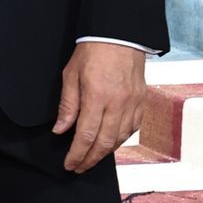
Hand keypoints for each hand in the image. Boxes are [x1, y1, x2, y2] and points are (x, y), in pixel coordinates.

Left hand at [52, 41, 146, 173]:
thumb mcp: (71, 75)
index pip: (86, 135)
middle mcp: (118, 103)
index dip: (77, 154)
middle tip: (79, 167)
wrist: (120, 34)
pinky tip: (111, 142)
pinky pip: (133, 128)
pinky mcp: (142, 101)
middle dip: (90, 159)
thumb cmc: (93, 51)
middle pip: (104, 142)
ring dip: (105, 152)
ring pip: (120, 138)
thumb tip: (60, 130)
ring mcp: (133, 103)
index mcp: (97, 96)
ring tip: (92, 158)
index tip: (70, 164)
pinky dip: (121, 139)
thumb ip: (67, 105)